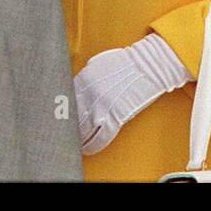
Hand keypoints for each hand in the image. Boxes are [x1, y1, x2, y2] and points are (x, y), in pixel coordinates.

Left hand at [74, 33, 191, 155]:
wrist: (149, 64)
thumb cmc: (127, 62)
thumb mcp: (98, 63)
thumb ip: (84, 77)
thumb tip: (76, 89)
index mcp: (83, 79)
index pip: (65, 102)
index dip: (63, 114)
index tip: (61, 121)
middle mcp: (89, 94)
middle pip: (71, 118)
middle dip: (68, 129)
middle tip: (65, 136)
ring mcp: (102, 106)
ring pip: (82, 131)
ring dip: (78, 140)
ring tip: (76, 145)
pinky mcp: (116, 117)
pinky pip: (99, 137)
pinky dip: (93, 146)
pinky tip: (89, 149)